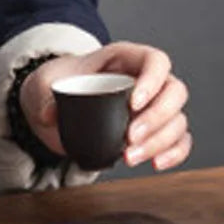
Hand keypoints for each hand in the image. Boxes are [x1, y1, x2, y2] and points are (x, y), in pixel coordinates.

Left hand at [19, 42, 191, 170]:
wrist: (58, 103)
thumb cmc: (61, 83)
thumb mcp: (44, 83)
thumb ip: (44, 97)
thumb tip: (51, 114)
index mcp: (127, 59)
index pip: (156, 61)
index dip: (153, 81)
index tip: (133, 104)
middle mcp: (148, 80)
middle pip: (174, 92)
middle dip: (157, 118)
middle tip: (130, 137)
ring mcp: (155, 106)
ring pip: (177, 119)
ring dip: (160, 142)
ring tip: (129, 157)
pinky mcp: (154, 130)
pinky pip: (179, 140)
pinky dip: (174, 153)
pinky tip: (156, 164)